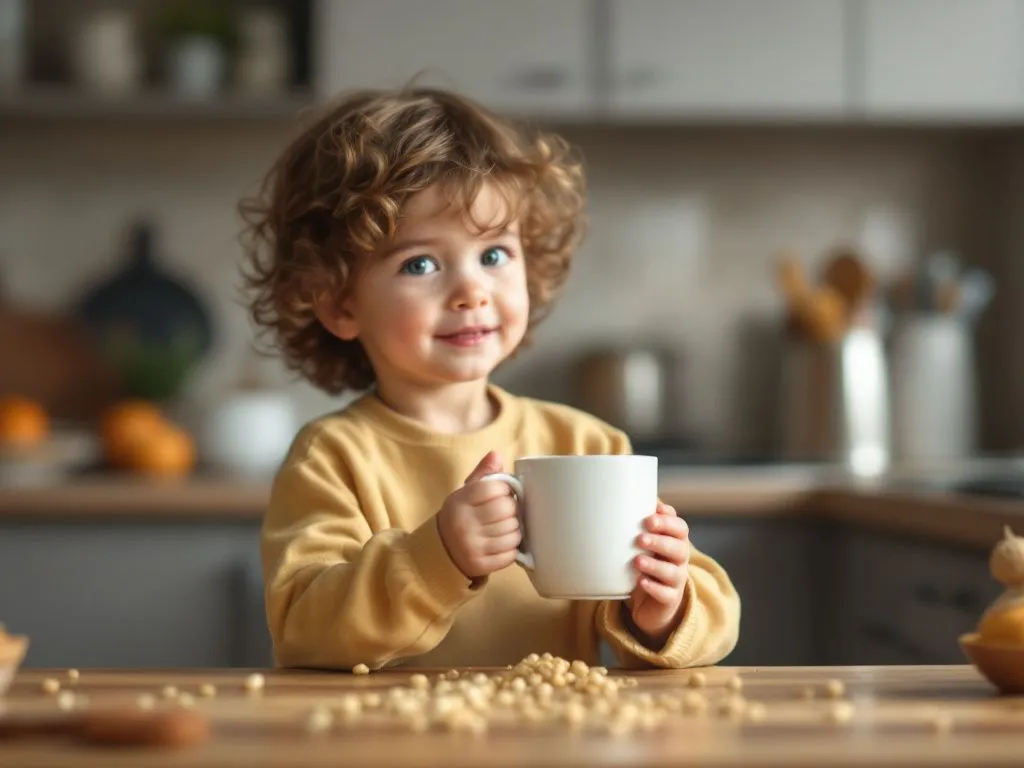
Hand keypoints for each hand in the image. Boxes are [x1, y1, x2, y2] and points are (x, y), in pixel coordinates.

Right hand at [437, 451, 521, 579]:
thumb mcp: (465, 492)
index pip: (497, 488)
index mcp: (460, 501)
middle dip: (512, 511)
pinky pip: (511, 554)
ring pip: (514, 533)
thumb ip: (483, 474)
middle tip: (505, 514)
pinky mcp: (481, 565)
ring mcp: (472, 546)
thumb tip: (496, 454)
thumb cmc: (461, 516)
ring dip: (514, 530)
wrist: (442, 551)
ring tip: (504, 528)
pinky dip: (511, 549)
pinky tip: (502, 544)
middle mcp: (464, 524)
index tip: (501, 495)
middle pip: (508, 510)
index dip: (505, 490)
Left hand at [627, 502, 689, 647]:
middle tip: (640, 538)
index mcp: (675, 542)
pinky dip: (654, 588)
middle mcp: (679, 560)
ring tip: (637, 561)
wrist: (651, 603)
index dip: (668, 521)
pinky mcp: (670, 600)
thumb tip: (621, 501)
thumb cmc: (647, 564)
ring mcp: (676, 581)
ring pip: (673, 572)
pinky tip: (641, 582)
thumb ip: (640, 525)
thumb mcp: (644, 544)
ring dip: (655, 565)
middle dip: (660, 541)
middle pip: (679, 548)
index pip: (680, 528)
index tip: (650, 516)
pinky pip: (666, 595)